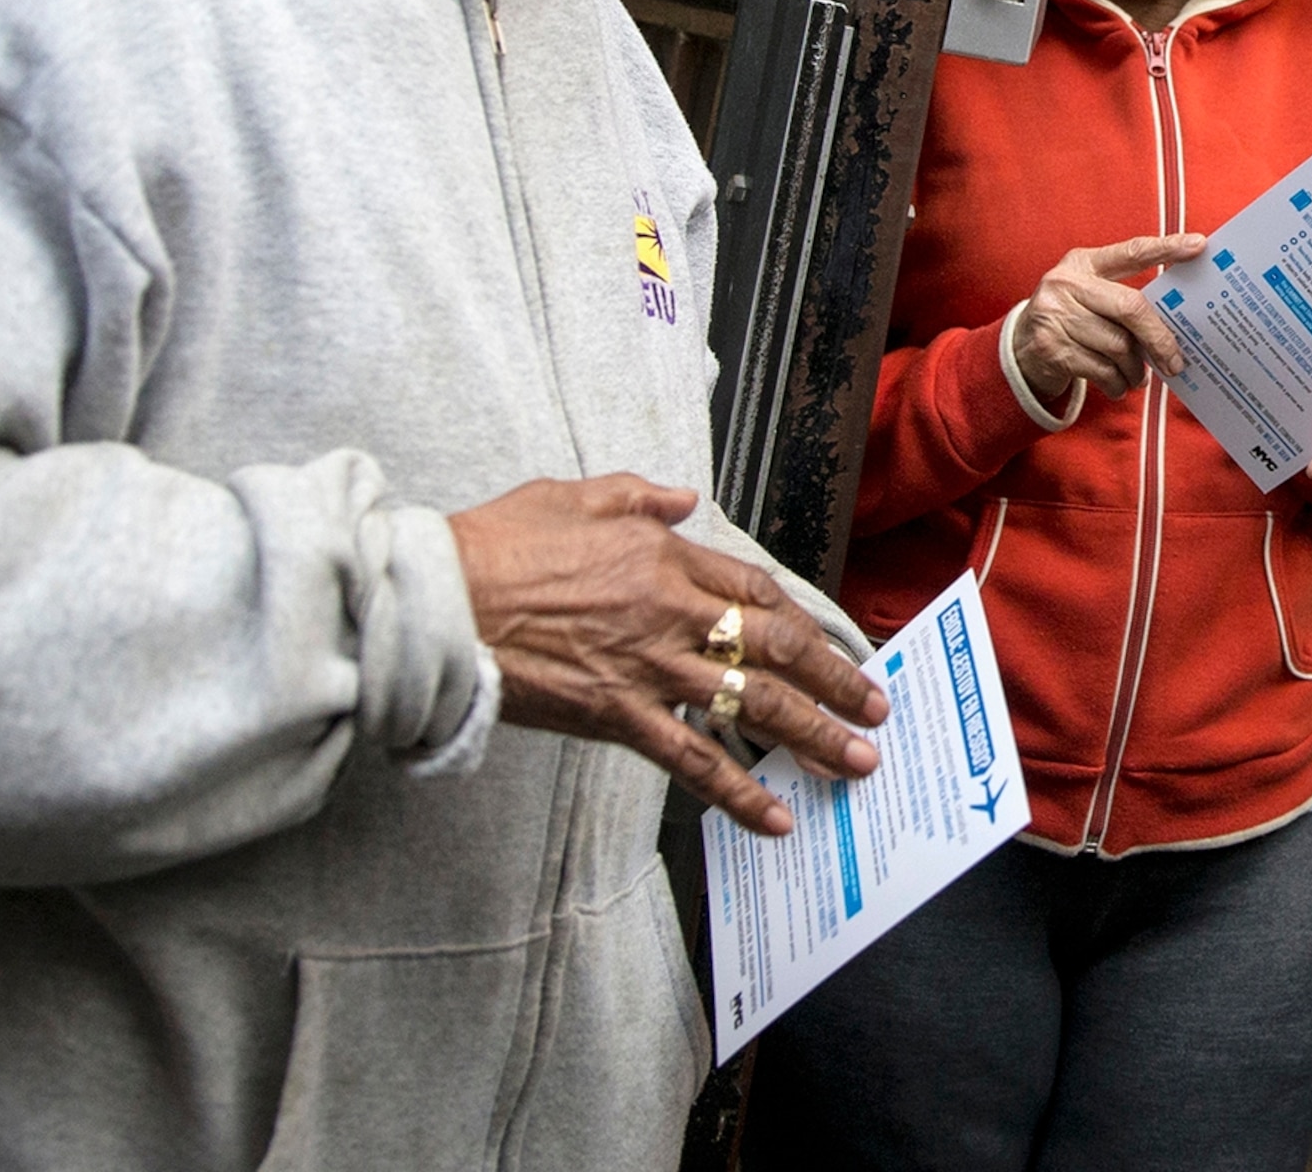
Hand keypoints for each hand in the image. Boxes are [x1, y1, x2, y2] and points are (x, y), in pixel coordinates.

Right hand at [448, 474, 889, 836]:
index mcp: (663, 557)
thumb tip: (680, 500)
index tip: (832, 642)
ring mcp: (649, 668)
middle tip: (874, 707)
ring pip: (753, 705)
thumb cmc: (494, 546)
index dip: (801, 618)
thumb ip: (636, 497)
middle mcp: (670, 613)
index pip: (756, 589)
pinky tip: (772, 816)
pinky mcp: (617, 716)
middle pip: (777, 647)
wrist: (437, 600)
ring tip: (854, 761)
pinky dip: (738, 791)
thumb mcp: (573, 495)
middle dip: (835, 679)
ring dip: (813, 736)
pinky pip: (692, 759)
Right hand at [1011, 234, 1211, 403]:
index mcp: (1083, 263)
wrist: (1020, 349)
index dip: (1166, 248)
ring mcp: (1055, 315)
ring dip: (1135, 368)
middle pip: (1130, 308)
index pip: (1131, 252)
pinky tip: (1119, 385)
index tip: (1198, 245)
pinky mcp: (1051, 348)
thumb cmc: (1070, 320)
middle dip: (1159, 338)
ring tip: (1139, 376)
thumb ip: (1123, 299)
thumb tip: (1173, 325)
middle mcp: (1066, 283)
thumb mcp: (1089, 297)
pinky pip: (1101, 370)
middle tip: (1175, 361)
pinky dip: (1117, 383)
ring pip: (1118, 345)